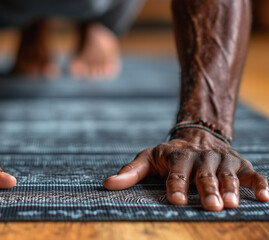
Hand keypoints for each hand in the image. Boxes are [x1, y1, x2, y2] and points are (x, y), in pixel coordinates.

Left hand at [103, 128, 268, 210]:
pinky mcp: (240, 165)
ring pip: (227, 175)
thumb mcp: (148, 158)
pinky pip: (254, 174)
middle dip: (206, 190)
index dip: (176, 186)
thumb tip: (107, 185)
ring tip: (232, 203)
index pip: (176, 173)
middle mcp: (201, 158)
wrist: (197, 135)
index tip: (176, 200)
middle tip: (211, 206)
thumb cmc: (169, 154)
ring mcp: (222, 161)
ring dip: (231, 188)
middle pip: (203, 175)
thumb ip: (130, 171)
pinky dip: (261, 183)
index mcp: (177, 157)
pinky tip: (265, 196)